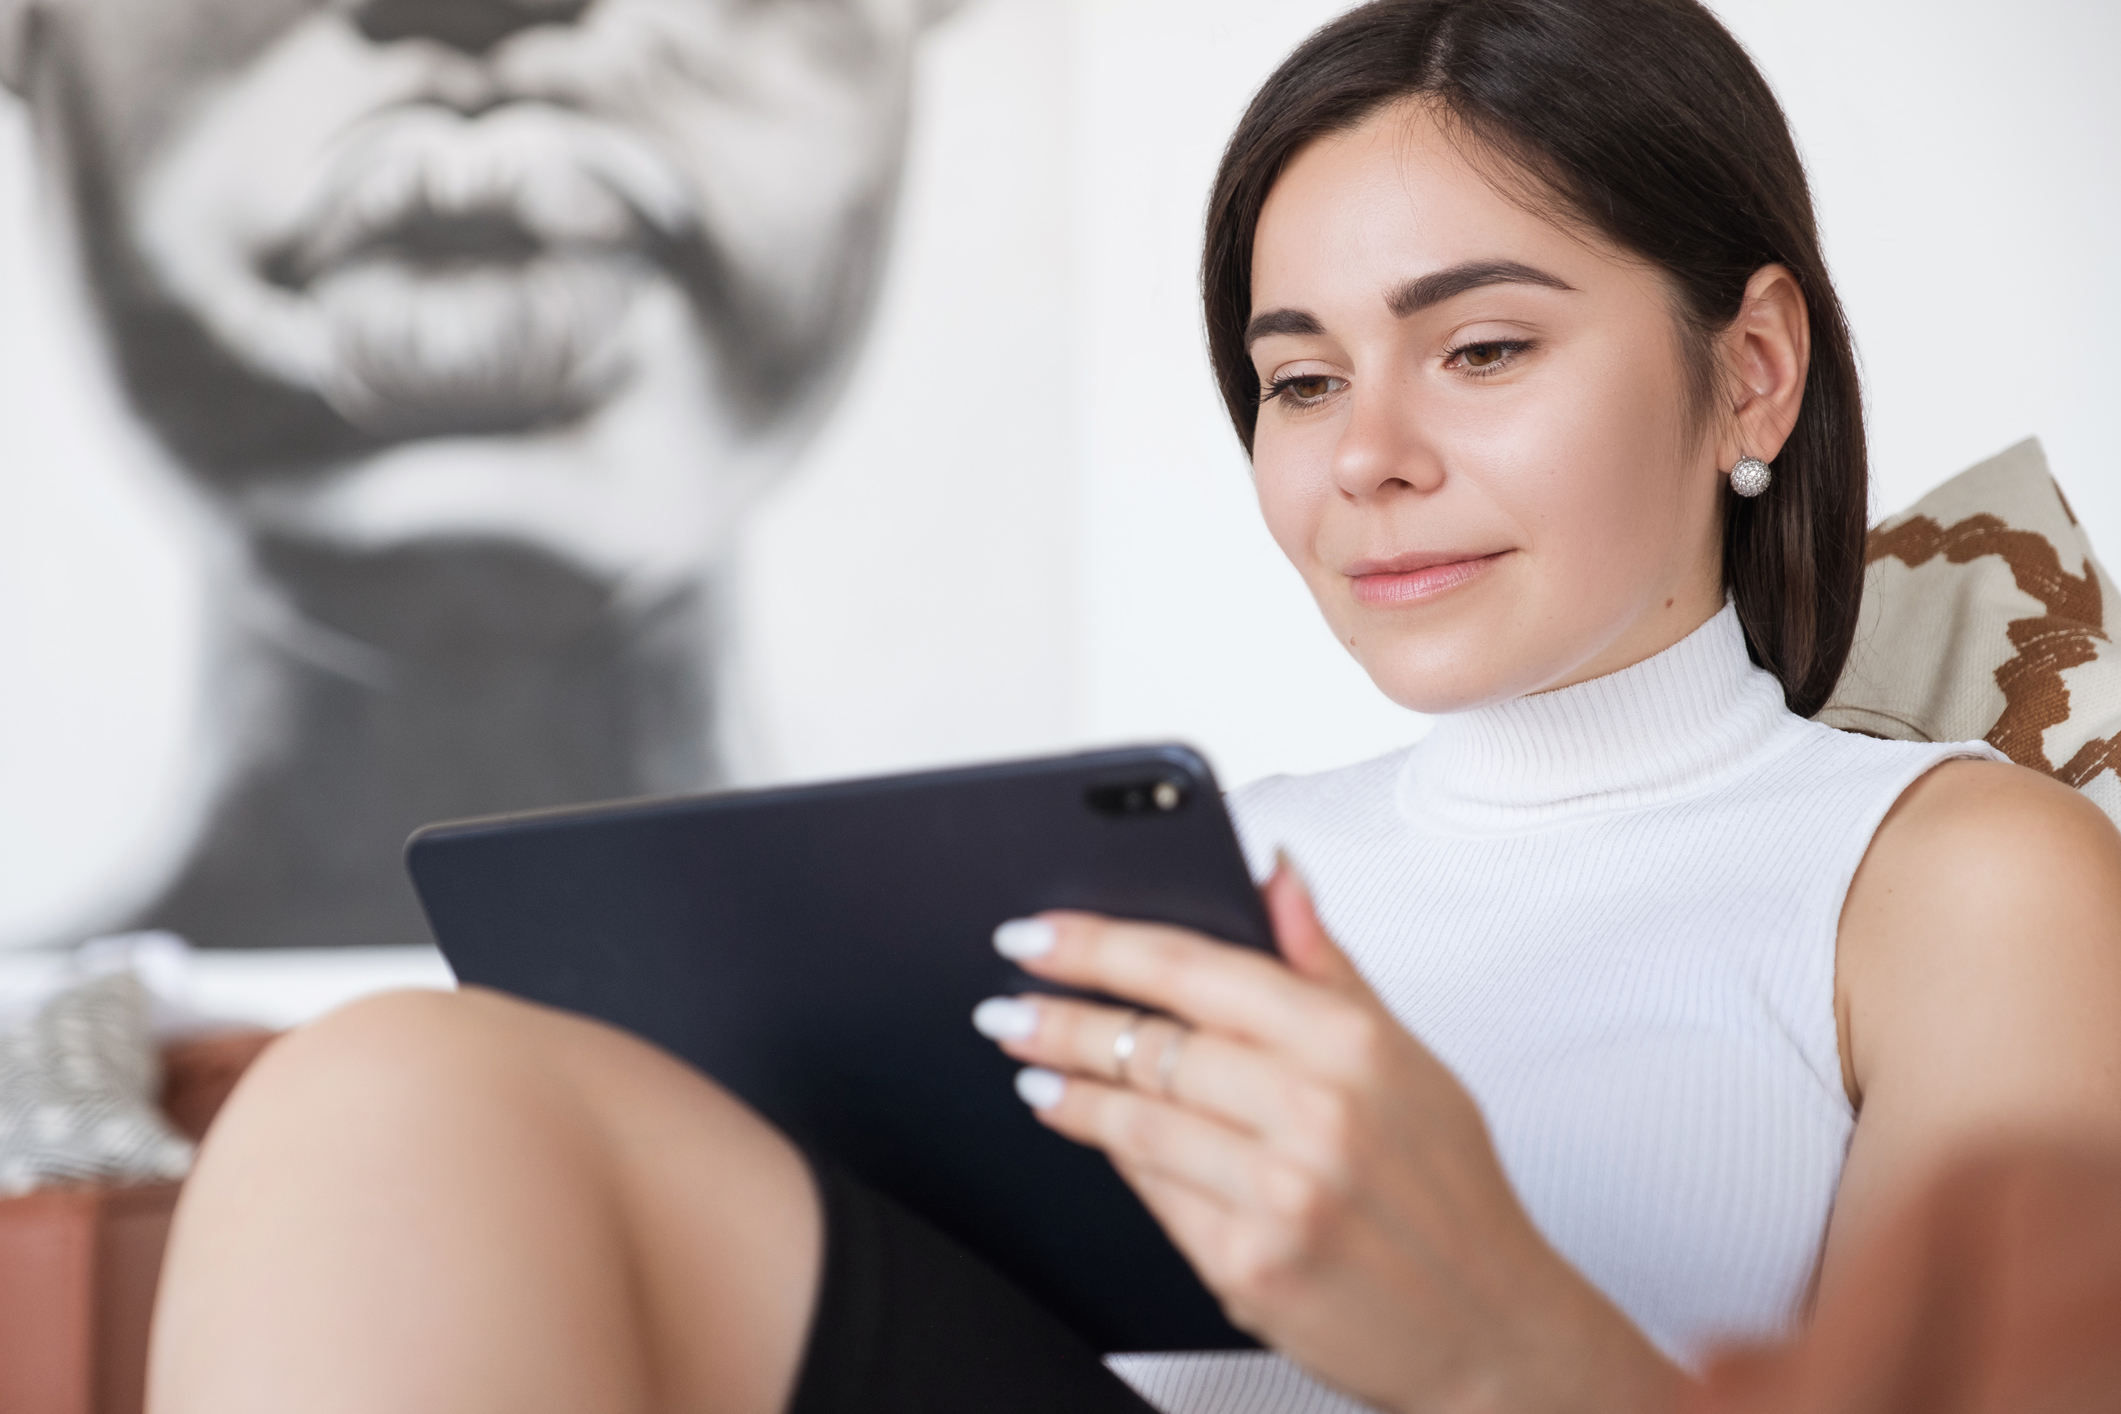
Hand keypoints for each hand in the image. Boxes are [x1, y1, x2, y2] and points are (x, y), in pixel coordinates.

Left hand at [972, 860, 1680, 1413]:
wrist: (1491, 1328)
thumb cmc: (1447, 1187)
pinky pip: (1153, 1193)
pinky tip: (1089, 1132)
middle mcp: (1315, 1112)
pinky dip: (1117, 1158)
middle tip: (1007, 1006)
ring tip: (1030, 1068)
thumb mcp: (1405, 1056)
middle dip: (1060, 1021)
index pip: (1192, 969)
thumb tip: (1273, 870)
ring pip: (1135, 1120)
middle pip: (1148, 1044)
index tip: (1038, 933)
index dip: (1099, 946)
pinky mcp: (1247, 1266)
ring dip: (1067, 1091)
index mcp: (1350, 1042)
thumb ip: (1324, 961)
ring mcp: (1278, 1194)